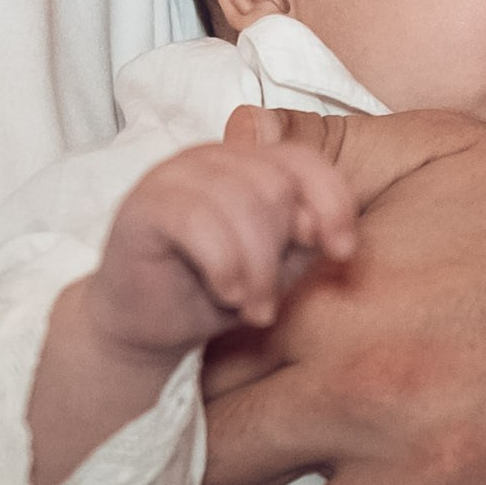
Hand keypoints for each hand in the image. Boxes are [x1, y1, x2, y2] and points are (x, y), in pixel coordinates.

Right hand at [85, 139, 358, 355]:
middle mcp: (213, 157)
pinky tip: (226, 293)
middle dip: (281, 255)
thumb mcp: (278, 266)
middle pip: (275, 186)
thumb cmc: (216, 290)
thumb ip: (302, 237)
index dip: (332, 202)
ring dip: (255, 269)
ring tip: (250, 308)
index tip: (343, 253)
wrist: (148, 327)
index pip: (304, 160)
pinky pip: (198, 221)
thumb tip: (313, 224)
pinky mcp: (142, 203)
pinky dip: (223, 264)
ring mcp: (175, 174)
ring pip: (241, 202)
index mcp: (249, 162)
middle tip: (268, 304)